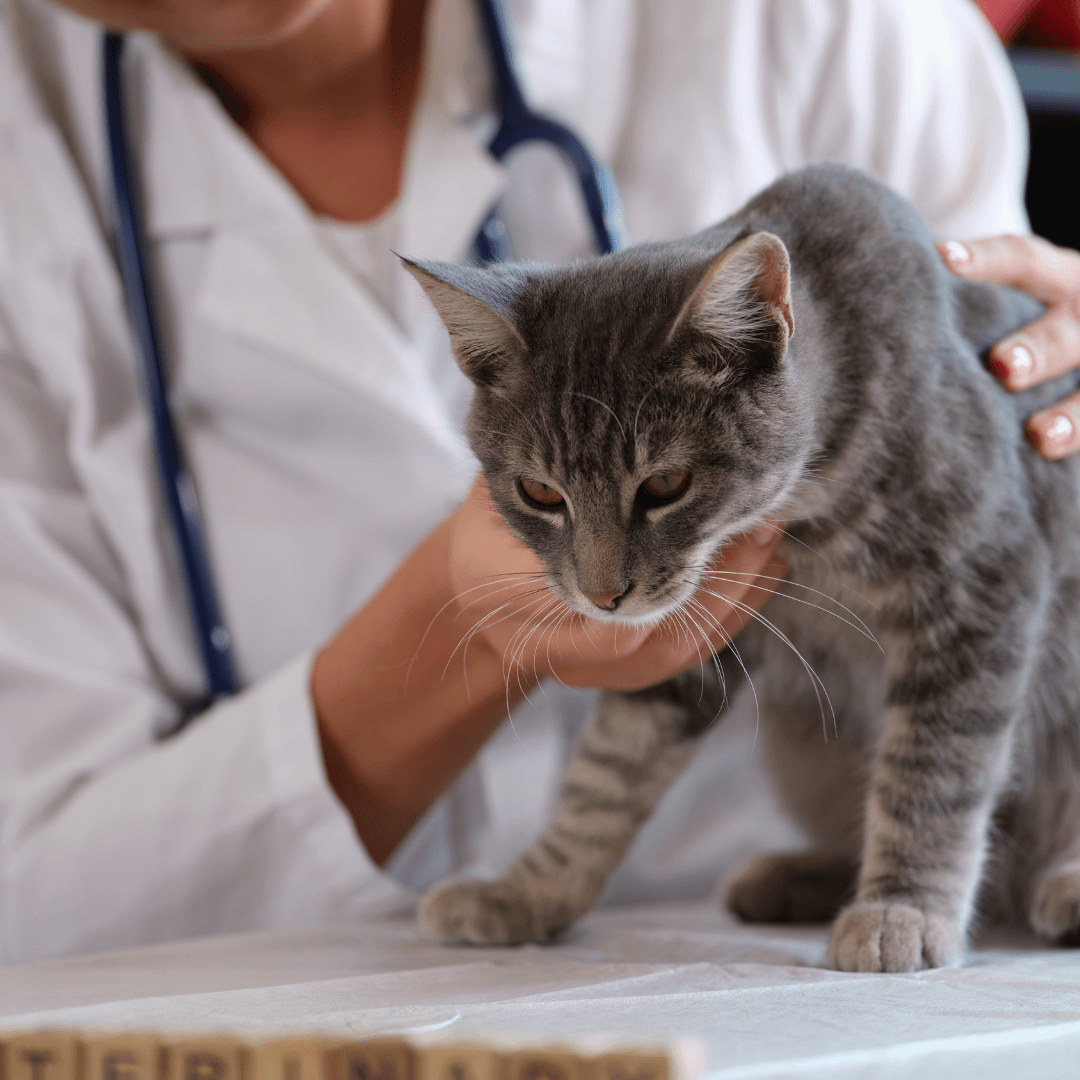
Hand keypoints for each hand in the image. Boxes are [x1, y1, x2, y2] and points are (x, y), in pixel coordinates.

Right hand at [447, 478, 784, 691]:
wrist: (476, 600)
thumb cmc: (487, 533)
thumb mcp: (499, 496)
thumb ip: (540, 477)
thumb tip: (596, 425)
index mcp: (524, 615)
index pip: (606, 611)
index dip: (663, 565)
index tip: (705, 509)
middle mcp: (564, 657)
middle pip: (657, 639)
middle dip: (718, 583)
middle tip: (759, 524)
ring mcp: (599, 673)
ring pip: (680, 652)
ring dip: (736, 597)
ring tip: (770, 542)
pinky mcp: (629, 673)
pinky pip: (690, 655)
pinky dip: (732, 612)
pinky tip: (762, 569)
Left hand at [937, 235, 1079, 458]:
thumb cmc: (1020, 321)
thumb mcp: (1015, 297)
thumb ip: (968, 300)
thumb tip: (875, 284)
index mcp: (1058, 277)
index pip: (1023, 261)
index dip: (986, 260)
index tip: (943, 261)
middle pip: (1067, 330)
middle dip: (1037, 348)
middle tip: (1001, 365)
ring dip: (1071, 414)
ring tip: (1039, 435)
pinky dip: (1078, 436)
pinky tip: (1048, 457)